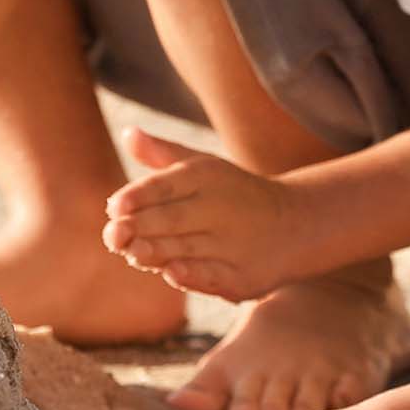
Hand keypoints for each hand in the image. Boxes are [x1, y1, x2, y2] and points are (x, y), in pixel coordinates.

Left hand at [102, 128, 303, 301]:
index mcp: (207, 176)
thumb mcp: (204, 167)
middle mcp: (222, 207)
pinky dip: (192, 275)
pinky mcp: (244, 276)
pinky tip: (171, 272)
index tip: (114, 206)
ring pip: (188, 249)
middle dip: (141, 227)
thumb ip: (163, 154)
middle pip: (173, 218)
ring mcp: (235, 243)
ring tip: (132, 253)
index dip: (139, 195)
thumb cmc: (233, 193)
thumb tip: (129, 133)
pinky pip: (214, 276)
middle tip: (113, 235)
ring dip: (157, 253)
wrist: (296, 225)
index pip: (167, 184)